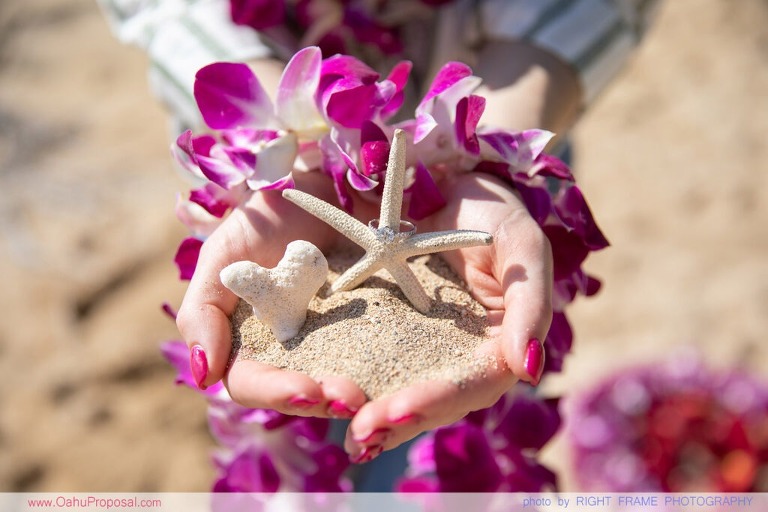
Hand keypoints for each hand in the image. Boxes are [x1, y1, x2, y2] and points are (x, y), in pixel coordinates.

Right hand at [175, 172, 369, 416]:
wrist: (318, 186)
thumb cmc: (263, 219)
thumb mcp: (223, 257)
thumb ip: (203, 312)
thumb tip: (202, 375)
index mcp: (247, 341)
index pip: (251, 382)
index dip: (275, 391)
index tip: (306, 390)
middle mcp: (288, 349)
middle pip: (296, 392)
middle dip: (319, 401)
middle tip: (349, 399)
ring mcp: (328, 340)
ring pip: (333, 383)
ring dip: (348, 394)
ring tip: (367, 395)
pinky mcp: (365, 326)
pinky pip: (372, 356)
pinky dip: (379, 367)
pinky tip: (394, 374)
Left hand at [343, 172, 552, 461]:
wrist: (453, 188)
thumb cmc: (496, 215)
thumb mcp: (522, 247)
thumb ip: (531, 305)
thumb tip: (529, 369)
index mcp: (500, 343)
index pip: (473, 385)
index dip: (437, 401)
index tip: (396, 411)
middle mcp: (464, 354)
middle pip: (437, 401)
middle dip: (400, 421)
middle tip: (359, 436)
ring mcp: (429, 346)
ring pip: (408, 392)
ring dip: (380, 419)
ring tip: (348, 440)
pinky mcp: (398, 332)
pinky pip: (381, 365)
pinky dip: (362, 386)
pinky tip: (331, 404)